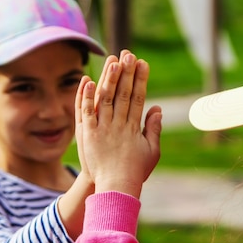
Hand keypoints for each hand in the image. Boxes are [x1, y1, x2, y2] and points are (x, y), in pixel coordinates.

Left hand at [75, 51, 161, 197]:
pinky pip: (86, 112)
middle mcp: (118, 125)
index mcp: (134, 127)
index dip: (141, 79)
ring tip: (112, 60)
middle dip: (126, 72)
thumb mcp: (151, 152)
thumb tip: (157, 108)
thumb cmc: (134, 172)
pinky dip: (86, 96)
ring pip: (105, 98)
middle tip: (129, 54)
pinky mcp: (87, 134)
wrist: (114, 189)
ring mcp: (102, 128)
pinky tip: (88, 80)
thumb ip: (153, 129)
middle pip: (123, 94)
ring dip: (108, 78)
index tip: (143, 63)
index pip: (138, 98)